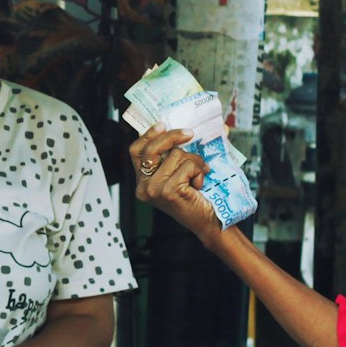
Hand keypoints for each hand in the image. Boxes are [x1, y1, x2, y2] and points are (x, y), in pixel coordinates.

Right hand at [129, 125, 223, 247]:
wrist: (209, 222)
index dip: (148, 135)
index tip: (163, 124)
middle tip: (190, 134)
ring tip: (199, 175)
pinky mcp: (168, 191)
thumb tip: (196, 128)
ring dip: (194, 161)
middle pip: (153, 149)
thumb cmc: (198, 198)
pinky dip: (199, 171)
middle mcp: (144, 186)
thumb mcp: (181, 174)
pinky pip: (187, 165)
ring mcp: (154, 190)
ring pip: (175, 155)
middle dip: (173, 136)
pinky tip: (199, 184)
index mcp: (143, 182)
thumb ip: (177, 155)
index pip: (136, 152)